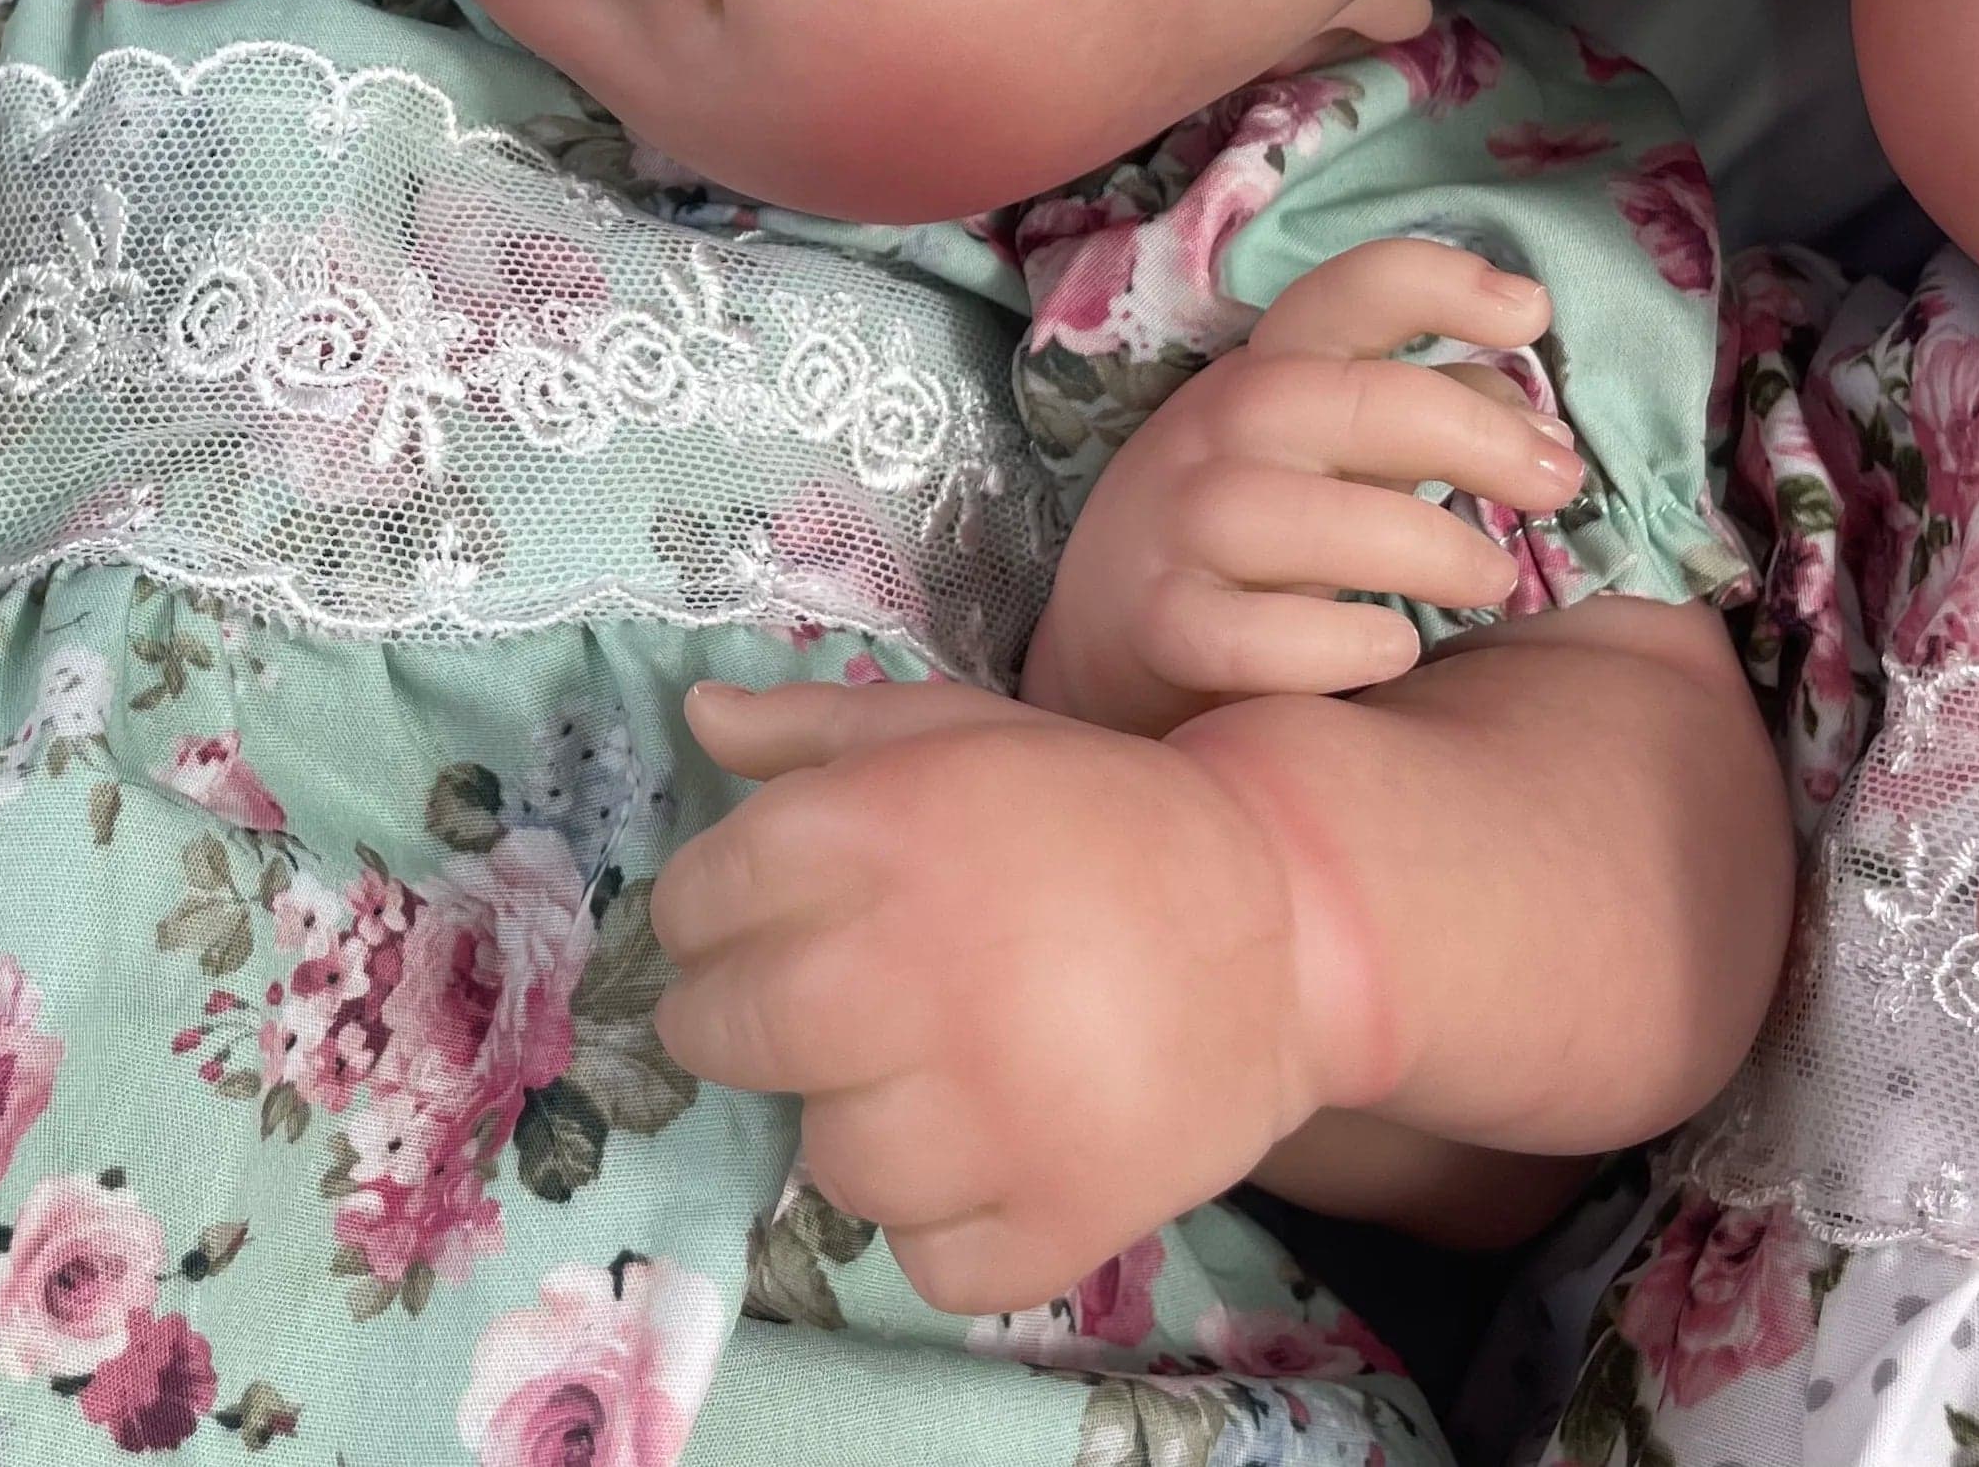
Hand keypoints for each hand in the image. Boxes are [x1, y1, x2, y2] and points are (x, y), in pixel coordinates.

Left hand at [652, 677, 1338, 1314]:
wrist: (1285, 917)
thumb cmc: (1090, 813)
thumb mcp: (953, 730)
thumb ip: (812, 729)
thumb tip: (695, 718)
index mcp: (874, 832)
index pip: (693, 902)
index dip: (707, 910)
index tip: (748, 918)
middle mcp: (911, 973)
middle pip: (722, 1035)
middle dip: (734, 1018)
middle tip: (802, 1006)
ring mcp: (987, 1114)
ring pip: (827, 1161)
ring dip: (856, 1122)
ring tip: (923, 1070)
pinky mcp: (1058, 1221)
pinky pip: (930, 1259)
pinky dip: (950, 1220)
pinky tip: (992, 1147)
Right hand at [1021, 238, 1585, 735]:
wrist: (1107, 648)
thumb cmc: (1254, 546)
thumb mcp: (1328, 461)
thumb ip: (1426, 428)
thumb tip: (1539, 429)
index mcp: (1263, 379)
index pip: (1339, 296)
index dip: (1437, 284)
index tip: (1531, 312)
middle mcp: (1210, 435)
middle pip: (1325, 397)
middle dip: (1464, 431)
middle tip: (1558, 483)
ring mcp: (1175, 530)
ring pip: (1288, 516)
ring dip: (1417, 542)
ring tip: (1493, 580)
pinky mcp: (1160, 630)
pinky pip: (1243, 635)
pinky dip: (1333, 642)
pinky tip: (1394, 650)